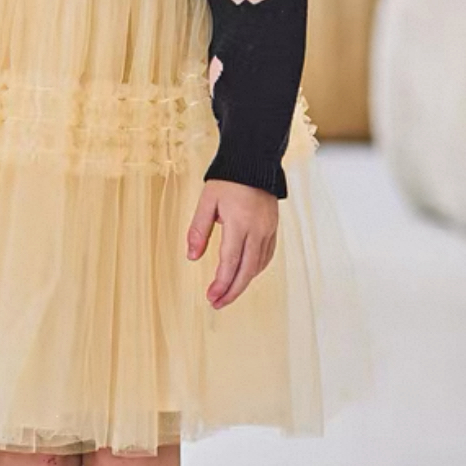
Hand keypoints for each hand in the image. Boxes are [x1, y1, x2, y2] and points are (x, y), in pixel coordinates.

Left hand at [186, 180, 278, 308]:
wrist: (254, 161)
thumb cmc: (228, 179)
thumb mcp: (207, 201)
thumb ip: (199, 230)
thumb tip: (192, 257)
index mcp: (239, 223)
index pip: (230, 262)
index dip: (221, 283)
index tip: (211, 297)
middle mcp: (257, 230)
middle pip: (247, 270)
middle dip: (232, 291)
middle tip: (217, 304)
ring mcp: (268, 230)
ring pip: (258, 266)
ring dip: (243, 283)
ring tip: (227, 293)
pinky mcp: (273, 229)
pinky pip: (266, 256)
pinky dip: (255, 270)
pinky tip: (244, 275)